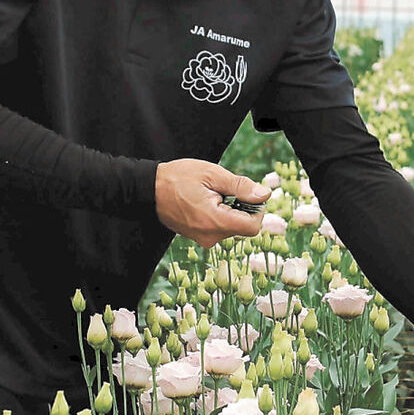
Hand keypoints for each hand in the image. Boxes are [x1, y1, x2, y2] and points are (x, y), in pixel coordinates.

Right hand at [155, 159, 269, 247]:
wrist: (149, 189)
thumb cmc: (178, 178)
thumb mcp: (213, 174)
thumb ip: (241, 186)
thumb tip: (264, 195)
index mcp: (216, 222)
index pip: (253, 227)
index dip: (257, 210)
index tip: (247, 194)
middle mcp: (210, 237)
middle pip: (242, 227)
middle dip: (241, 208)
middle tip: (224, 190)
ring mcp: (203, 239)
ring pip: (231, 228)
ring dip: (229, 211)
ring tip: (211, 195)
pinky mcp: (198, 238)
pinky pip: (218, 229)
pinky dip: (219, 216)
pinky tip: (205, 202)